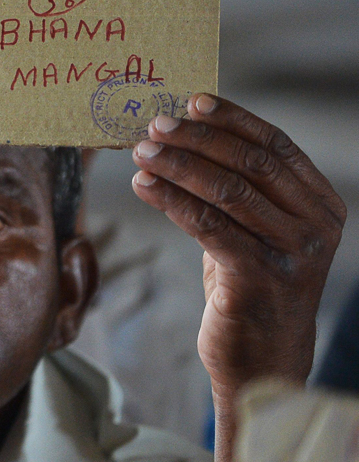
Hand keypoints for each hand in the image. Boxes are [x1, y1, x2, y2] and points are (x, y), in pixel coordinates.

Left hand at [130, 94, 345, 461]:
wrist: (263, 360)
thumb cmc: (252, 285)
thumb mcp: (257, 230)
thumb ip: (240, 189)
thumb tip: (186, 135)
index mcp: (320, 204)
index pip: (275, 146)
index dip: (232, 119)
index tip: (191, 101)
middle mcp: (315, 226)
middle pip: (250, 164)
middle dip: (197, 139)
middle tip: (154, 126)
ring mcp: (292, 254)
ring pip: (227, 192)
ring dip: (177, 167)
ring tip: (141, 153)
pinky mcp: (259, 278)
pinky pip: (208, 227)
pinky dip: (171, 201)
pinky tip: (144, 186)